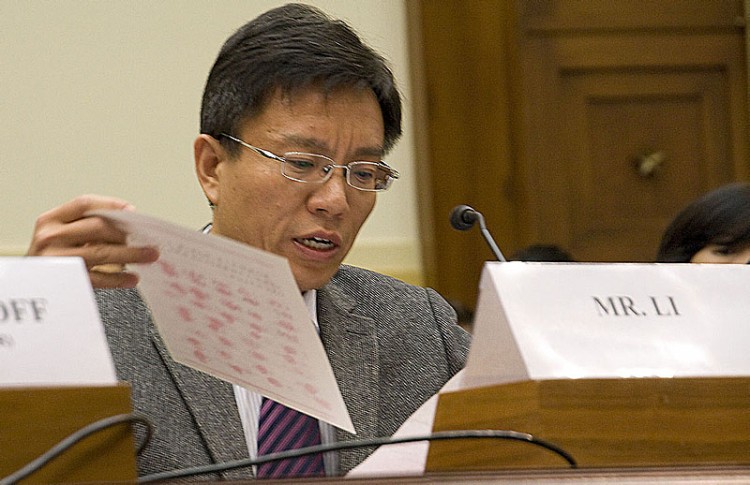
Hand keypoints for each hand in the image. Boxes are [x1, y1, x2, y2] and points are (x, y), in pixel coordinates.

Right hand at [27, 194, 158, 287]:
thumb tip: (127, 226)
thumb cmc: (51, 259)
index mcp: (50, 220)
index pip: (84, 204)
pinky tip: (132, 278)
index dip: (111, 204)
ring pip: (101, 252)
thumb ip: (85, 227)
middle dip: (127, 232)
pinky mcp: (65, 281)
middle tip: (148, 238)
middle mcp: (50, 237)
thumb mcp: (59, 236)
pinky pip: (99, 278)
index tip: (132, 211)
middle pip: (97, 227)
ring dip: (130, 254)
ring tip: (149, 256)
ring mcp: (57, 259)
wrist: (26, 288)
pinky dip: (119, 278)